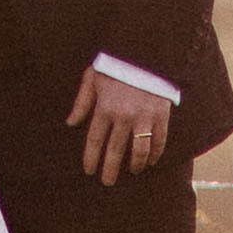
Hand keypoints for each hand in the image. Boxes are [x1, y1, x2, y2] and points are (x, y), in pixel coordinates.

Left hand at [67, 67, 173, 185]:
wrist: (146, 51)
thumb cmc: (115, 63)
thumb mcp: (92, 78)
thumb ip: (82, 101)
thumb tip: (71, 123)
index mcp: (105, 108)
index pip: (95, 140)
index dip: (91, 158)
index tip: (89, 170)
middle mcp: (124, 116)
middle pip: (115, 150)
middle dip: (110, 169)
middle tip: (107, 182)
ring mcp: (144, 117)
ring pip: (139, 150)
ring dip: (134, 164)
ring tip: (131, 172)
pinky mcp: (161, 115)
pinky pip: (159, 140)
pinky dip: (155, 153)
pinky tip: (151, 161)